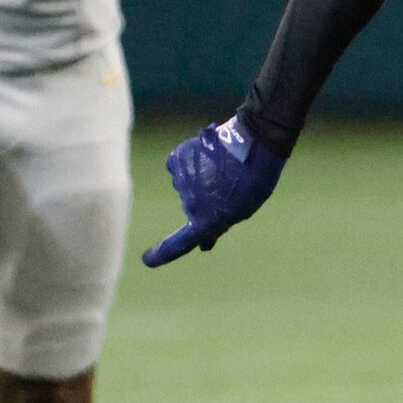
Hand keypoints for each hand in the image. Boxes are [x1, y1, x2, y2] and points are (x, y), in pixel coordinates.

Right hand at [143, 114, 286, 265]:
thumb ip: (218, 225)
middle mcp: (189, 204)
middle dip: (205, 199)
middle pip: (191, 207)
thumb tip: (204, 245)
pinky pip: (178, 166)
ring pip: (185, 185)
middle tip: (227, 185)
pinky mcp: (176, 159)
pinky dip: (188, 162)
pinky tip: (205, 155)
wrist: (255, 142)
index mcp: (207, 221)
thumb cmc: (254, 179)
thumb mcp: (241, 209)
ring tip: (222, 166)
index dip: (162, 254)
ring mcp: (181, 181)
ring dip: (199, 178)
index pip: (179, 244)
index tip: (148, 260)